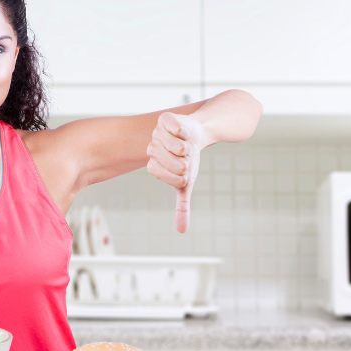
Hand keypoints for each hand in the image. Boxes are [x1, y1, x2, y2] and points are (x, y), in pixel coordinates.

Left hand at [145, 112, 207, 233]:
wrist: (198, 134)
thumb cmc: (190, 160)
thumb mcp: (186, 184)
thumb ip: (182, 207)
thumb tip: (182, 231)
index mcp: (153, 165)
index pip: (165, 176)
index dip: (179, 175)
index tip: (183, 169)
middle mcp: (152, 149)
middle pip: (174, 163)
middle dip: (187, 161)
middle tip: (187, 155)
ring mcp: (157, 133)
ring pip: (177, 147)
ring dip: (189, 147)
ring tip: (187, 143)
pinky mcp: (165, 119)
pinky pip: (175, 127)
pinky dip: (183, 131)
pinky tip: (184, 132)